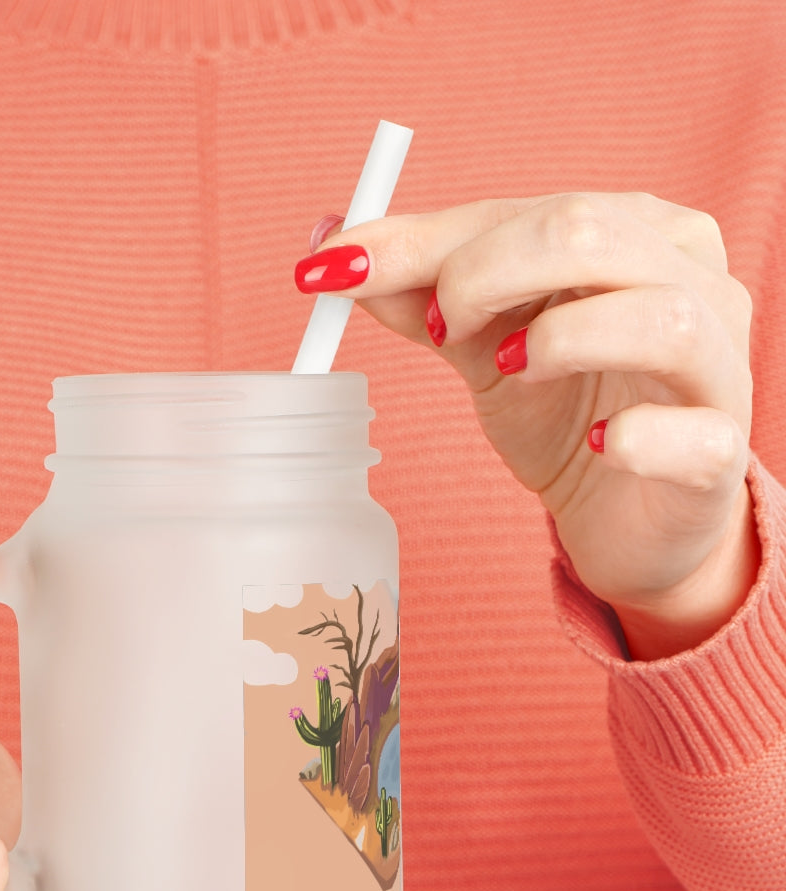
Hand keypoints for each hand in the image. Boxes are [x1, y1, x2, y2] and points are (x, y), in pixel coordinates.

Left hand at [298, 193, 758, 658]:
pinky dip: (636, 437)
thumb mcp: (482, 346)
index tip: (335, 269)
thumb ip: (420, 295)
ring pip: (660, 317)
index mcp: (633, 234)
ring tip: (508, 371)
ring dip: (559, 340)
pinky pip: (693, 434)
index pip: (524, 212)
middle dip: (483, 274)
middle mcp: (691, 281)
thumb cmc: (563, 412)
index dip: (423, 240)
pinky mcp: (720, 455)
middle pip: (589, 234)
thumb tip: (333, 249)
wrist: (625, 515)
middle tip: (438, 329)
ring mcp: (718, 366)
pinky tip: (599, 446)